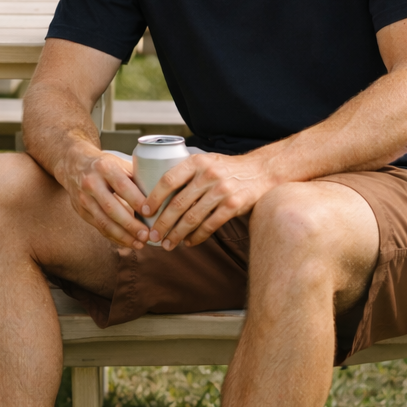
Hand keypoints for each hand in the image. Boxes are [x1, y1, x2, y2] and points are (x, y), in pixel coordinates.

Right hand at [56, 143, 151, 248]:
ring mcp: (84, 199)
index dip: (137, 202)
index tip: (152, 214)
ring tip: (139, 244)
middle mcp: (92, 183)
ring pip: (103, 222)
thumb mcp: (119, 162)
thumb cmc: (104, 164)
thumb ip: (137, 177)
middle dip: (130, 225)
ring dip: (123, 236)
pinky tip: (127, 242)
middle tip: (147, 235)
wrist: (73, 164)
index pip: (123, 187)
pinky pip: (99, 227)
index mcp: (105, 168)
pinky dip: (114, 237)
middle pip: (112, 208)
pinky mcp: (81, 211)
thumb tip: (161, 193)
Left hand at [143, 150, 275, 249]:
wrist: (262, 171)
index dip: (153, 197)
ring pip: (192, 218)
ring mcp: (222, 191)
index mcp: (197, 162)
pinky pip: (210, 225)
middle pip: (178, 203)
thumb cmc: (227, 169)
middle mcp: (208, 175)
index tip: (144, 211)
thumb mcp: (206, 161)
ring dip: (177, 234)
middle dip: (162, 223)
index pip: (168, 180)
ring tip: (168, 244)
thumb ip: (186, 173)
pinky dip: (197, 237)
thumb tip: (157, 192)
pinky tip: (189, 243)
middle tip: (152, 235)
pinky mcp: (233, 205)